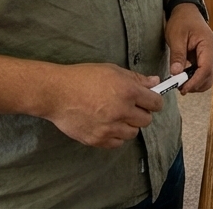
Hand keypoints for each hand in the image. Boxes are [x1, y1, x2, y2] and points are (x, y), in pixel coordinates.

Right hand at [44, 63, 163, 147]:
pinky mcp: (98, 139)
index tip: (149, 101)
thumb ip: (136, 78)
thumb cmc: (82, 77)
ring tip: (115, 115)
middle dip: (141, 113)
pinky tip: (106, 125)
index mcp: (128, 91)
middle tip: (129, 107)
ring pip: (132, 133)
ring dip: (128, 125)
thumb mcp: (111, 70)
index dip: (154, 101)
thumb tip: (154, 82)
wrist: (56, 92)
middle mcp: (121, 111)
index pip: (155, 103)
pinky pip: (117, 143)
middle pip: (146, 120)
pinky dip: (115, 136)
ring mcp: (109, 128)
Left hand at [165, 4, 212, 92]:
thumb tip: (176, 73)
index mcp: (209, 45)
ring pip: (208, 78)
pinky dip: (195, 78)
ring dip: (195, 83)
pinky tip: (184, 77)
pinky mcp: (208, 59)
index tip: (183, 88)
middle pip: (209, 77)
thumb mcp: (176, 36)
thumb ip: (177, 55)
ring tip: (179, 82)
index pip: (205, 69)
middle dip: (195, 85)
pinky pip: (204, 73)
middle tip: (179, 87)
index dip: (195, 82)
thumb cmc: (183, 20)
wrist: (187, 12)